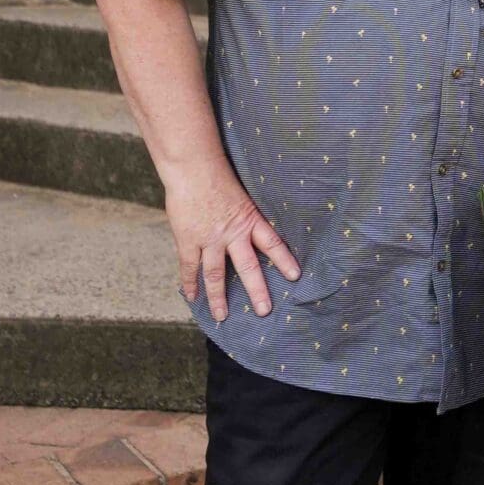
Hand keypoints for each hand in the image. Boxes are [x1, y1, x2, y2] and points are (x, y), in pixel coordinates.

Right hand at [167, 168, 301, 321]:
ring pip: (216, 275)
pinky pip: (189, 267)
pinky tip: (192, 298)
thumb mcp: (243, 194)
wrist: (193, 168)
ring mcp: (209, 239)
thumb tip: (259, 224)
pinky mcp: (188, 240)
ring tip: (223, 316)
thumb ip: (248, 214)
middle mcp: (232, 233)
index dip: (284, 260)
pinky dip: (190, 284)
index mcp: (249, 220)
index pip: (273, 243)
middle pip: (248, 267)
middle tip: (264, 311)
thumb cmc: (218, 175)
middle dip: (257, 290)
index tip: (295, 276)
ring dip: (220, 297)